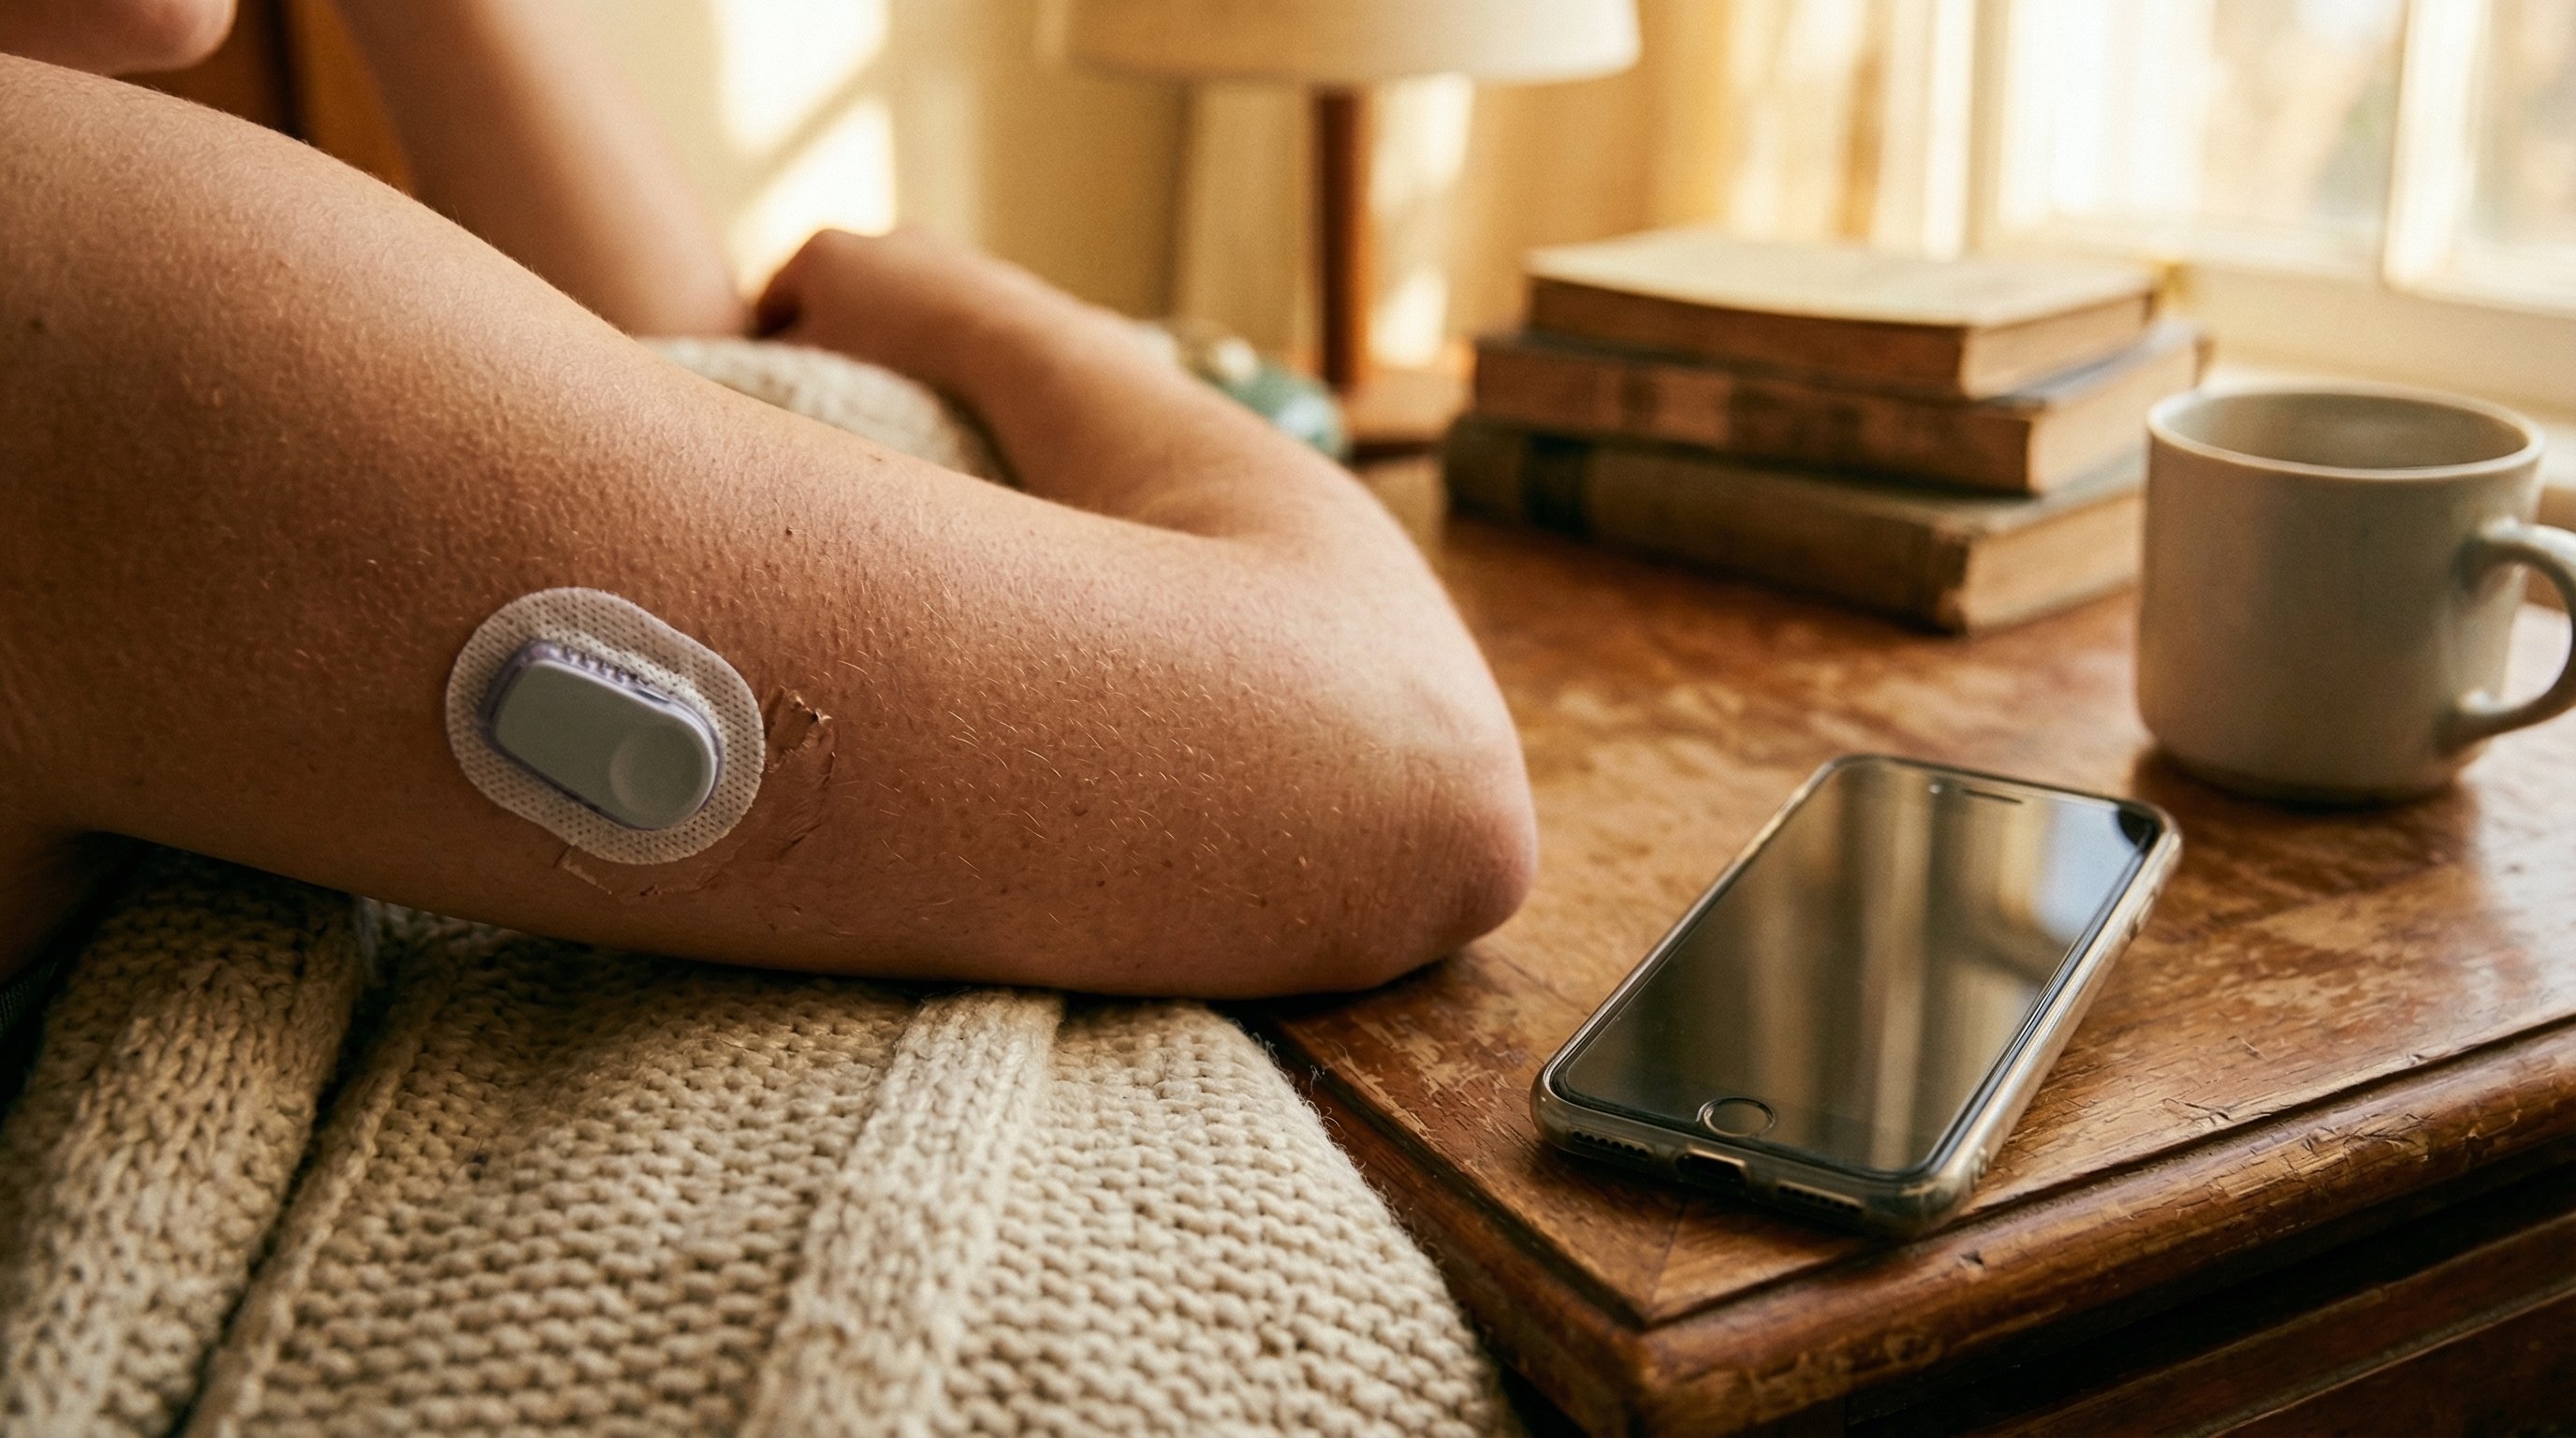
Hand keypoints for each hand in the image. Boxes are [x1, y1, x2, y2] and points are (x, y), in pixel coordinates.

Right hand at [753, 227, 1100, 392]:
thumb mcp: (811, 367)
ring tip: (893, 395)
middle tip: (830, 395)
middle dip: (829, 342)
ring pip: (894, 306)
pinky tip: (945, 381)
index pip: (771, 302)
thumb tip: (746, 373)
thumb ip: (767, 366)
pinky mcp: (989, 277)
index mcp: (822, 250)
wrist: (1012, 346)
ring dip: (886, 342)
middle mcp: (880, 237)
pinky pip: (945, 316)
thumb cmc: (896, 358)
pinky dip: (936, 343)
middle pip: (834, 298)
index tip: (766, 390)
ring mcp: (939, 252)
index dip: (762, 349)